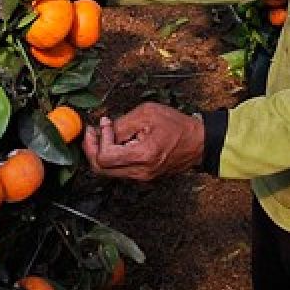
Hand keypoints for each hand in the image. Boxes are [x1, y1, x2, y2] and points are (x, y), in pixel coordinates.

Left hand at [82, 102, 204, 181]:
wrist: (199, 142)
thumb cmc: (177, 126)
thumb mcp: (148, 114)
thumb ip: (122, 123)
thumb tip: (104, 129)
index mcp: (143, 156)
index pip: (105, 157)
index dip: (99, 139)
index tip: (104, 123)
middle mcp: (141, 171)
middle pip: (101, 169)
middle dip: (91, 149)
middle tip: (91, 131)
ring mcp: (142, 176)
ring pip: (108, 171)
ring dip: (99, 152)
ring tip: (102, 133)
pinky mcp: (143, 175)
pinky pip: (118, 170)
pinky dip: (110, 156)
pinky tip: (114, 141)